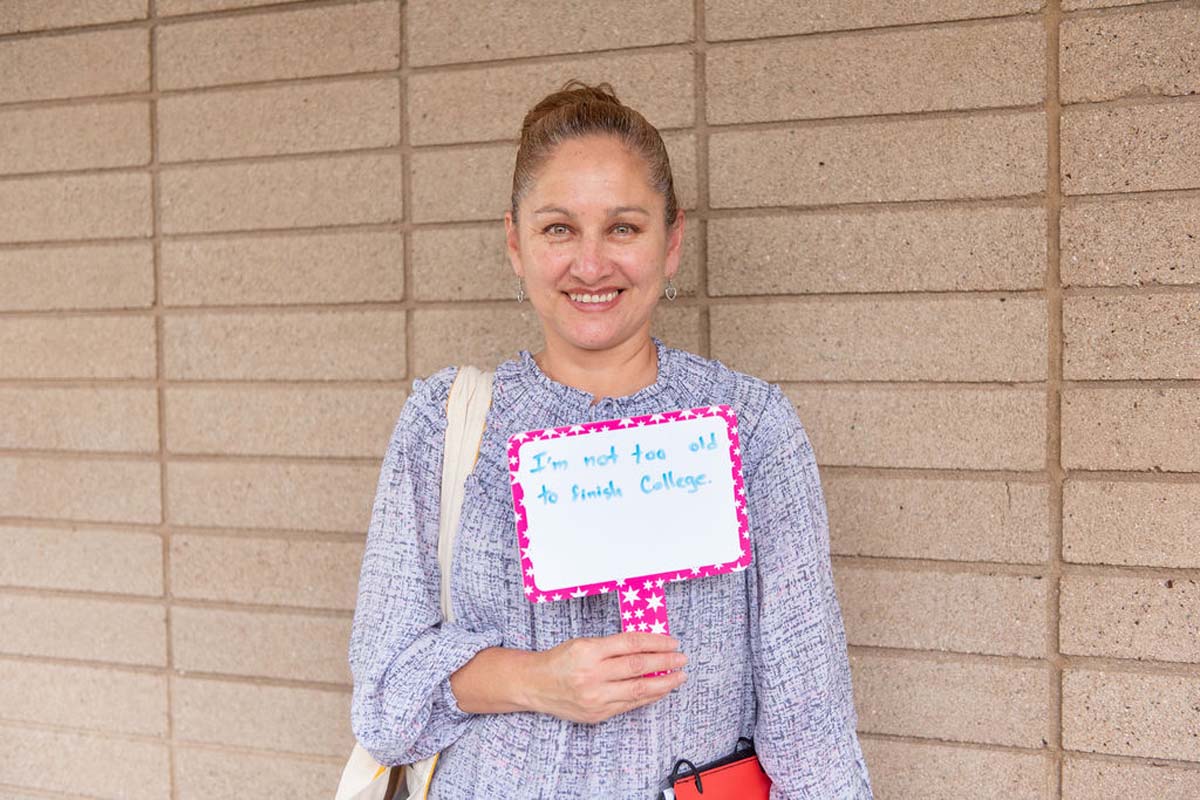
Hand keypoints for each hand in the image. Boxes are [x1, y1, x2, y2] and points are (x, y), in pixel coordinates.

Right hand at [527, 632, 687, 723]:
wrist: (536, 685)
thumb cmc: (561, 661)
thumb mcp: (584, 644)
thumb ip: (614, 646)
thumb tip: (648, 646)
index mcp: (588, 651)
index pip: (631, 644)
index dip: (656, 642)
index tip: (672, 642)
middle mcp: (592, 675)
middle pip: (637, 667)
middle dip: (665, 662)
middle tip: (681, 659)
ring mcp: (595, 697)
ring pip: (638, 689)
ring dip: (663, 683)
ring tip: (678, 677)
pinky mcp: (598, 714)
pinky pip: (630, 704)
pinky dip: (648, 696)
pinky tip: (660, 690)